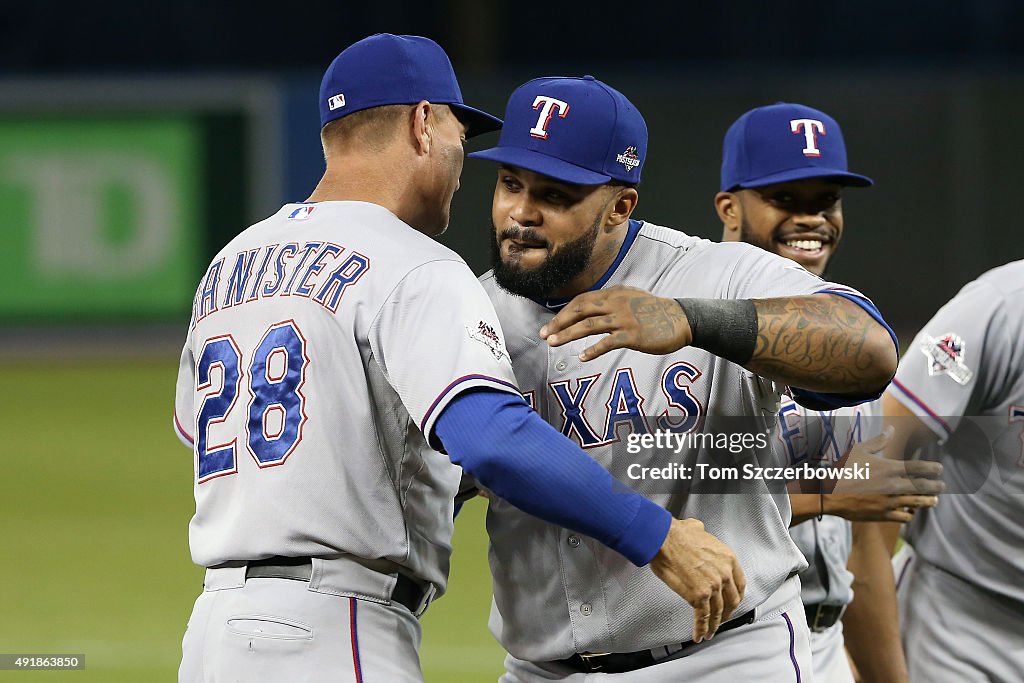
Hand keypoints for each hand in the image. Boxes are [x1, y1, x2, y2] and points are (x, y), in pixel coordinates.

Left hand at [539, 286, 691, 360]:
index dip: (563, 313)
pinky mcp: (632, 334)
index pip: (581, 301)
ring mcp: (623, 318)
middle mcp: (615, 303)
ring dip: (568, 334)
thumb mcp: (630, 297)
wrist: (680, 319)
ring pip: (588, 325)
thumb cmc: (654, 311)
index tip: (550, 325)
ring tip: (553, 343)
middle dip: (559, 323)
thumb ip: (611, 301)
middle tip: (544, 335)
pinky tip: (582, 357)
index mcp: (613, 293)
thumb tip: (590, 308)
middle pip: (579, 310)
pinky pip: (608, 342)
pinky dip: (593, 349)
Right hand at [650, 518, 744, 642]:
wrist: (663, 539)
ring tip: (709, 633)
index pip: (739, 584)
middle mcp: (724, 574)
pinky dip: (701, 629)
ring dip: (714, 625)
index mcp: (728, 559)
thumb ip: (703, 534)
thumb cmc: (677, 533)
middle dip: (727, 613)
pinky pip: (702, 617)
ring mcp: (712, 587)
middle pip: (731, 601)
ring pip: (717, 612)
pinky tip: (699, 635)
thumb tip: (697, 531)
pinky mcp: (698, 597)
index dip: (735, 597)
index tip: (731, 603)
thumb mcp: (698, 529)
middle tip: (721, 619)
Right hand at [827, 427, 943, 520]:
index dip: (933, 468)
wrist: (829, 494)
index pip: (919, 468)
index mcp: (889, 468)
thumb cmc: (843, 470)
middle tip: (942, 486)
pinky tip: (910, 510)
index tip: (940, 469)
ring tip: (932, 500)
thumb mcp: (858, 450)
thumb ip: (878, 441)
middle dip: (936, 487)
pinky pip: (905, 516)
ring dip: (927, 501)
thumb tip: (891, 429)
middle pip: (923, 487)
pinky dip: (910, 513)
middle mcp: (893, 486)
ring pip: (917, 504)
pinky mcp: (884, 515)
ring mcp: (889, 502)